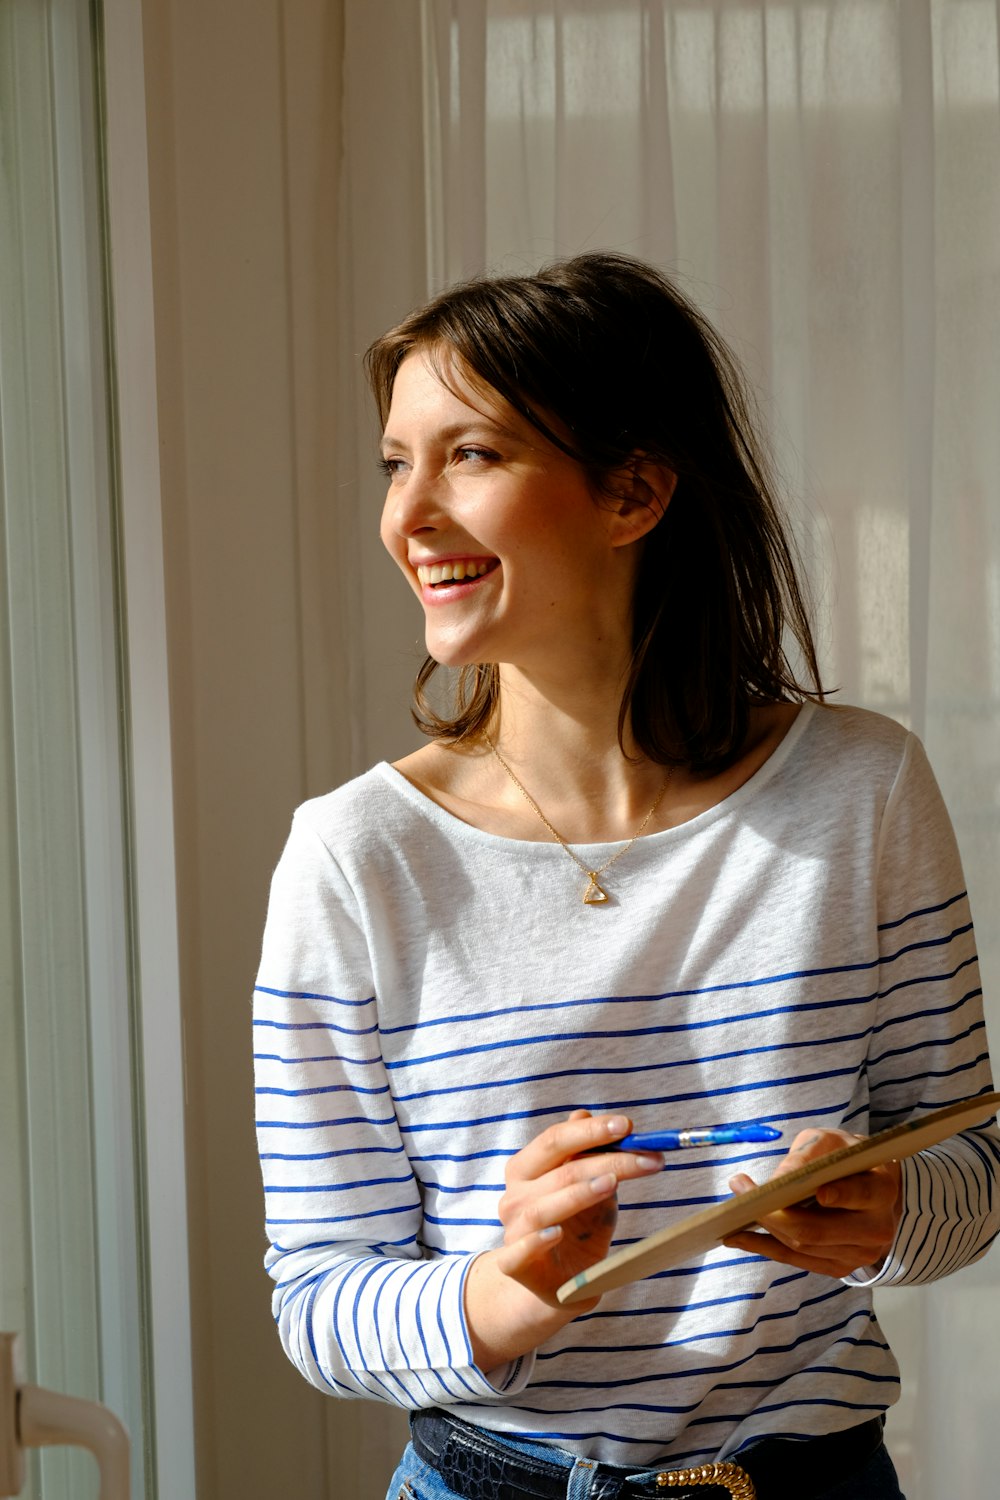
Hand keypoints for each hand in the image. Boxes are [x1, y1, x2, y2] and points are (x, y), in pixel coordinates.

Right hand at [463, 1110, 662, 1368]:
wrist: (557, 1282)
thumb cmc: (576, 1227)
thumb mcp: (591, 1188)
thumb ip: (589, 1154)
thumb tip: (583, 1113)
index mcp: (527, 1168)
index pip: (556, 1139)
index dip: (591, 1130)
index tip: (628, 1125)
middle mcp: (515, 1194)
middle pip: (559, 1169)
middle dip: (604, 1158)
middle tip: (646, 1155)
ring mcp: (512, 1229)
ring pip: (543, 1206)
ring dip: (579, 1192)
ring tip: (612, 1183)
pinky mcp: (513, 1264)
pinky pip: (520, 1250)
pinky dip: (536, 1239)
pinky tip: (557, 1231)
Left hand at [721, 1127, 902, 1278]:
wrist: (871, 1189)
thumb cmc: (846, 1158)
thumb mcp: (831, 1142)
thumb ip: (809, 1155)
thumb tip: (780, 1179)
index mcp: (882, 1189)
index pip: (862, 1194)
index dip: (840, 1195)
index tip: (817, 1191)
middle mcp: (877, 1229)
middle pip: (818, 1230)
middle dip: (774, 1213)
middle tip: (740, 1189)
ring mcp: (860, 1255)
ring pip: (803, 1247)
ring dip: (763, 1230)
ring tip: (731, 1212)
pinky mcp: (840, 1267)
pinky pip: (796, 1261)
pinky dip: (764, 1248)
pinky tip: (738, 1237)